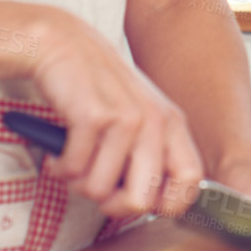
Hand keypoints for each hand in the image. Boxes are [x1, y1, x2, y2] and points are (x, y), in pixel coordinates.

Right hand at [31, 13, 204, 218]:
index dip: (168, 204)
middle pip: (142, 201)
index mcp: (173, 124)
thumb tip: (152, 204)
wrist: (63, 43)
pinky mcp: (93, 117)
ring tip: (74, 161)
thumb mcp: (140, 115)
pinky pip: (73, 171)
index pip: (191, 181)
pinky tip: (58, 153)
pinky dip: (60, 168)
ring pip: (100, 191)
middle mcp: (155, 122)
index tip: (141, 202)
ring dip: (79, 183)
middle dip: (112, 206)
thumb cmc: (99, 87)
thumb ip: (153, 152)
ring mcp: (126, 118)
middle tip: (96, 189)